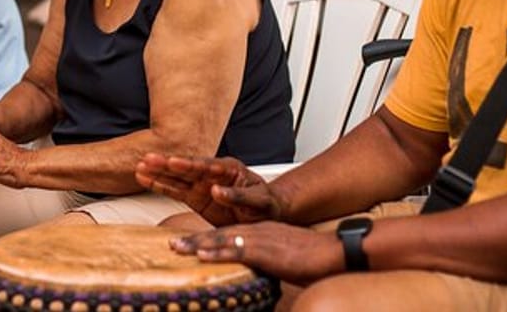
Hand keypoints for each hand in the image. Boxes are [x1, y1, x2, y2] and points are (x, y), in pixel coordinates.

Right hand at [136, 153, 279, 225]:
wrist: (265, 214)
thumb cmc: (266, 204)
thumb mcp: (259, 202)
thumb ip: (238, 196)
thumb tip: (217, 191)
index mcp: (230, 169)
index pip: (207, 165)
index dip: (190, 164)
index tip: (175, 162)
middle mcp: (212, 173)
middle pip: (186, 167)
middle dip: (167, 164)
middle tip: (149, 159)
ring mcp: (201, 184)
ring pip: (176, 176)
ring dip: (158, 172)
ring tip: (140, 166)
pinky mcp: (194, 197)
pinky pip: (174, 190)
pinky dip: (159, 185)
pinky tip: (144, 178)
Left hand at [171, 221, 340, 284]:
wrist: (335, 251)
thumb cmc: (315, 258)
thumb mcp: (285, 258)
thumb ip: (268, 262)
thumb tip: (256, 274)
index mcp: (261, 231)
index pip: (229, 234)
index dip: (206, 238)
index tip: (187, 243)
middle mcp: (257, 231)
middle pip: (219, 234)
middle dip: (193, 239)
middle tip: (170, 243)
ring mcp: (261, 239)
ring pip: (222, 239)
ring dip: (196, 244)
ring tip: (175, 247)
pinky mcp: (267, 251)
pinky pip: (237, 250)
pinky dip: (217, 252)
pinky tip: (202, 255)